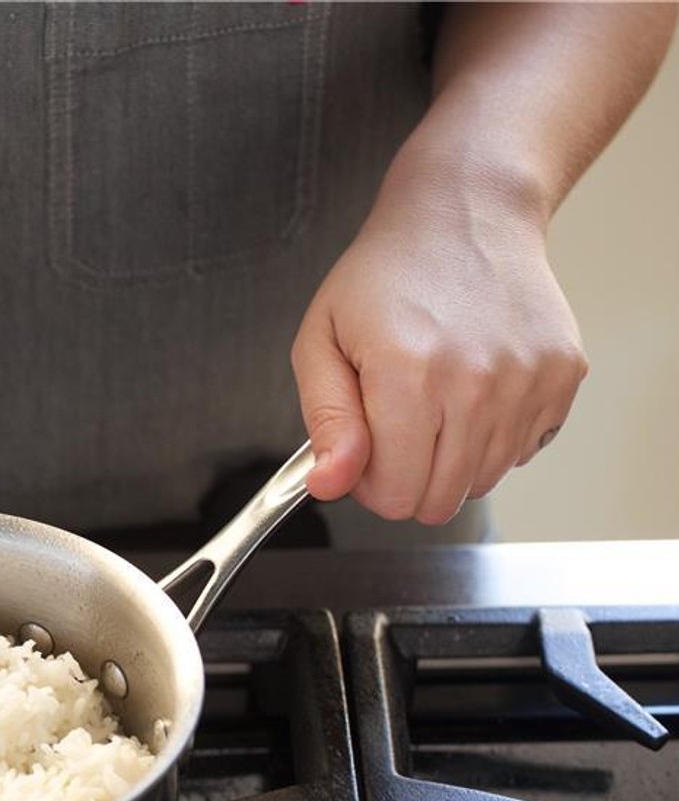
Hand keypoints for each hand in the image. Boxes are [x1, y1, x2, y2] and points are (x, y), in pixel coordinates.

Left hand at [291, 161, 587, 524]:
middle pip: (442, 500)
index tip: (367, 452)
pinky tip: (472, 389)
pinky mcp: (563, 376)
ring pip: (484, 481)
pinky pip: (523, 450)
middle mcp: (476, 382)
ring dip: (451, 459)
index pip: (397, 495)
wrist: (464, 215)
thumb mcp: (321, 342)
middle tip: (396, 428)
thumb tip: (330, 484)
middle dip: (409, 480)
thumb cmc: (385, 276)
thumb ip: (326, 422)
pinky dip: (494, 436)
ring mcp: (528, 380)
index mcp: (407, 376)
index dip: (372, 484)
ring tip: (433, 402)